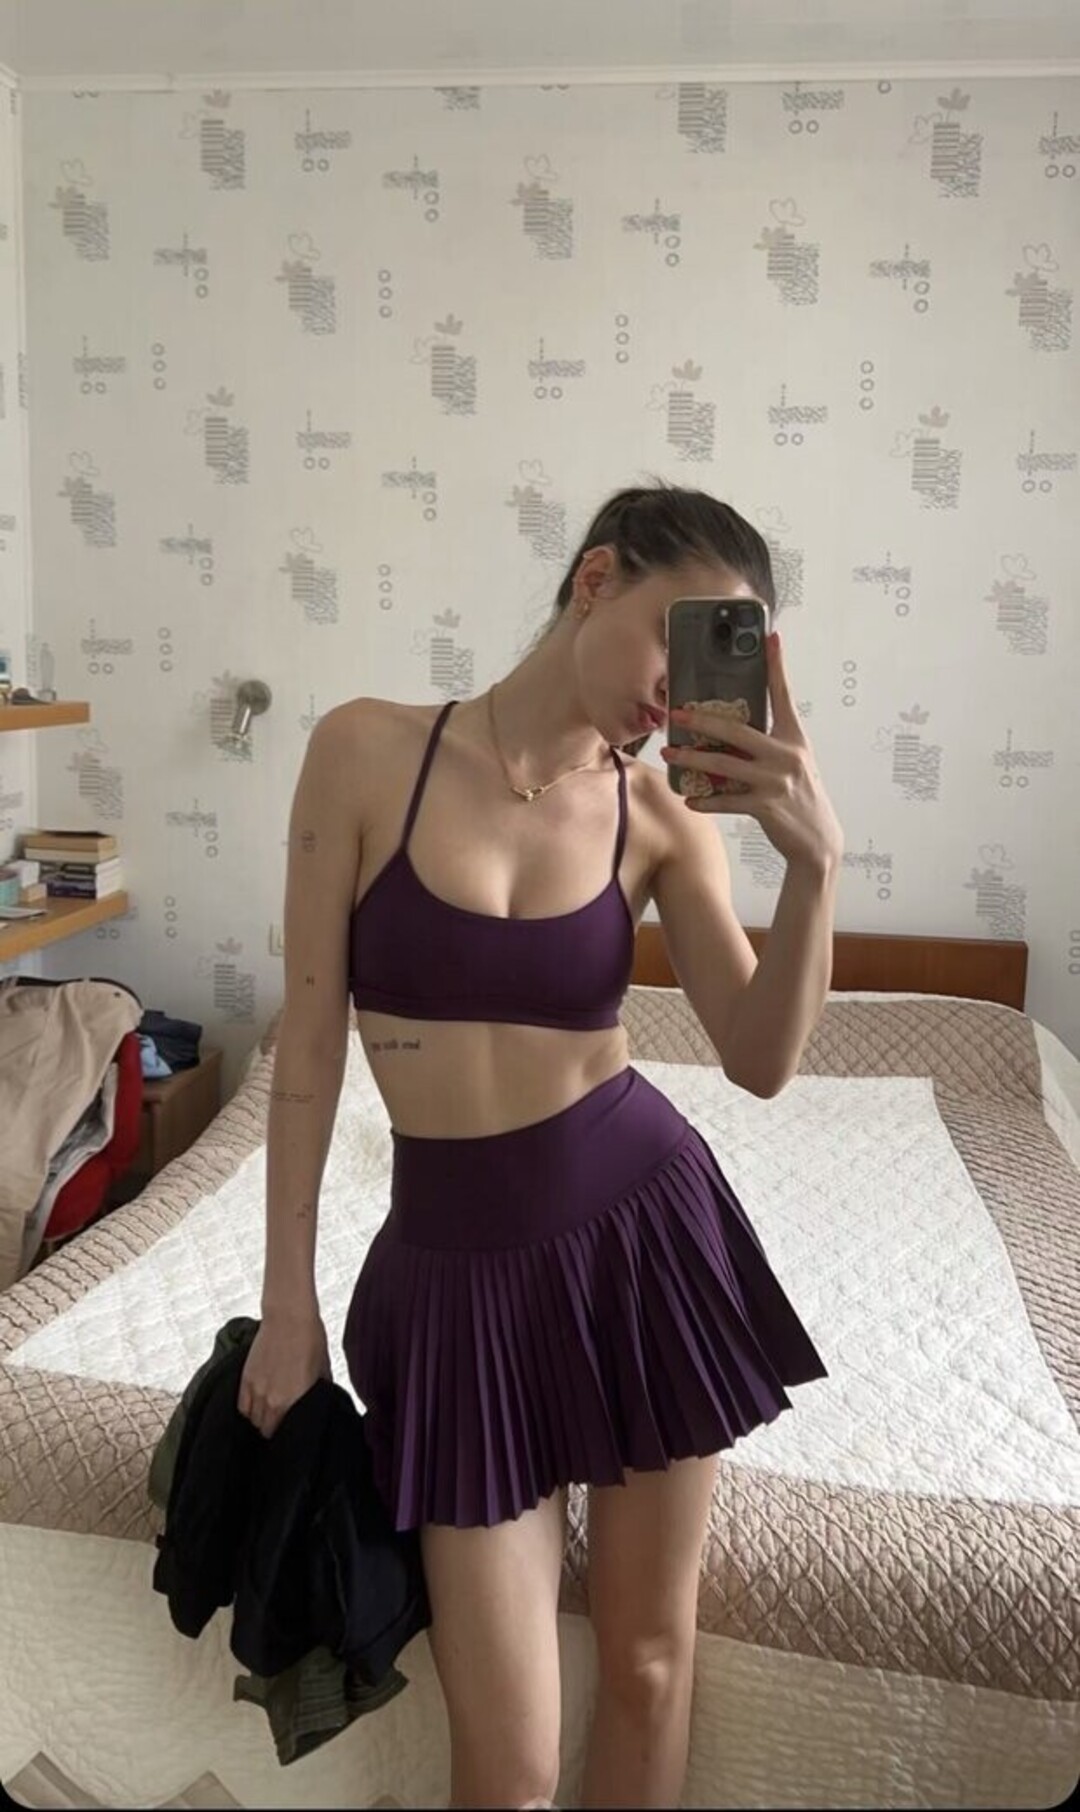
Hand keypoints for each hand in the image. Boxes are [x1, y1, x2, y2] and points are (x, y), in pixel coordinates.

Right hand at [237, 1308, 330, 1439]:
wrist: (289, 1315)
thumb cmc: (310, 1338)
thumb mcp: (322, 1368)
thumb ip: (319, 1390)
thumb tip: (322, 1401)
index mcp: (293, 1401)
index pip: (284, 1433)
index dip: (287, 1435)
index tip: (291, 1432)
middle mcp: (271, 1400)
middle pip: (265, 1430)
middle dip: (273, 1429)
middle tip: (281, 1423)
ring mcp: (256, 1389)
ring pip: (252, 1419)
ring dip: (260, 1420)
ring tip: (269, 1414)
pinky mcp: (245, 1378)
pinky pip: (242, 1406)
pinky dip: (248, 1409)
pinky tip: (257, 1404)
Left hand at [660, 631, 843, 870]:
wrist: (818, 841)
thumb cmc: (801, 797)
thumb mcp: (794, 763)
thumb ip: (772, 744)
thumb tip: (738, 728)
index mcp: (795, 739)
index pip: (784, 696)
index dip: (776, 666)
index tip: (770, 638)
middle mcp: (786, 756)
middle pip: (737, 730)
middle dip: (703, 720)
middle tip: (677, 712)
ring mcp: (776, 781)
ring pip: (724, 765)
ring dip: (692, 759)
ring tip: (670, 752)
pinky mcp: (766, 807)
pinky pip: (727, 801)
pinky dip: (706, 800)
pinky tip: (689, 799)